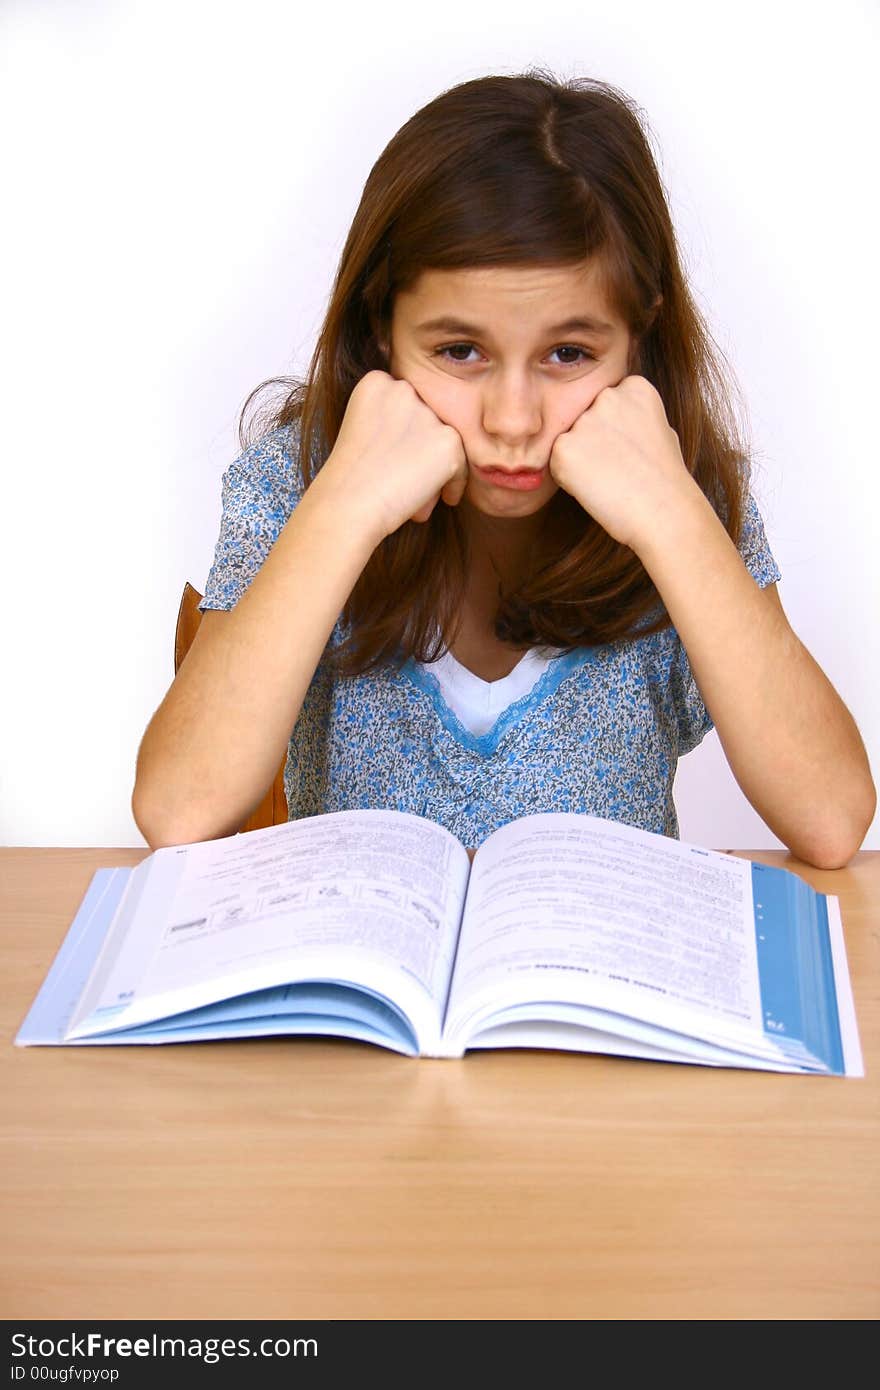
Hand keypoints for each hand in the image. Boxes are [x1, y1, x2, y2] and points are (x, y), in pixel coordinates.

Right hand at [313, 371, 467, 544]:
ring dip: (435, 469)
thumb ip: (392, 423)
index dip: (405, 435)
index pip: (405, 405)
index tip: (395, 459)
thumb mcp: (361, 433)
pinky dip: (454, 484)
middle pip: (427, 421)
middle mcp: (403, 389)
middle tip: (406, 479)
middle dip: (421, 451)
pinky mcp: (449, 441)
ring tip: (415, 495)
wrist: (348, 505)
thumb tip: (427, 437)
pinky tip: (441, 500)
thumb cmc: (348, 480)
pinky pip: (461, 465)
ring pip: (444, 443)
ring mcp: (428, 414)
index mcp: (376, 382)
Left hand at [548, 375, 702, 553]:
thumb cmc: (666, 480)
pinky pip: (556, 463)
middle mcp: (607, 396)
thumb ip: (633, 417)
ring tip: (611, 479)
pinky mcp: (563, 448)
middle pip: (584, 420)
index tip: (634, 452)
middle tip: (619, 469)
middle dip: (594, 443)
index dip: (616, 433)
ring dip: (581, 461)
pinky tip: (596, 488)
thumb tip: (616, 424)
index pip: (607, 405)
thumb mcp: (661, 431)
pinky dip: (569, 480)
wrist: (664, 511)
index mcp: (634, 387)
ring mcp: (584, 421)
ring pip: (569, 441)